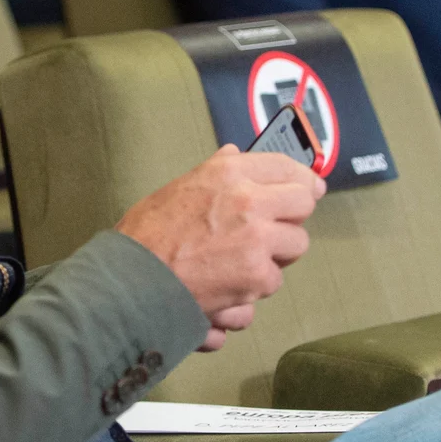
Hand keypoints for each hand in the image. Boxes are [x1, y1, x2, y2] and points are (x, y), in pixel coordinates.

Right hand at [116, 146, 324, 349]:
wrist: (132, 279)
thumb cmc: (147, 235)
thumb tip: (237, 153)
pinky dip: (254, 287)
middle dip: (291, 217)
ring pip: (296, 245)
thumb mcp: (180, 187)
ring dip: (276, 254)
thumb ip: (216, 172)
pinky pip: (274, 280)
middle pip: (303, 203)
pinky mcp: (259, 277)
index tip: (308, 188)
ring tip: (243, 260)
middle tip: (272, 229)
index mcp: (229, 173)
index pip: (287, 167)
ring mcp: (258, 240)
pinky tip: (229, 284)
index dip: (301, 179)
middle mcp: (249, 200)